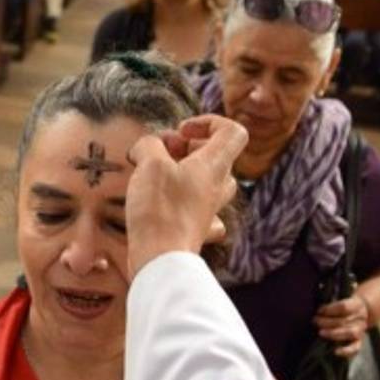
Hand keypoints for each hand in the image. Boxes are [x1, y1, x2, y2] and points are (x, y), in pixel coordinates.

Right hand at [124, 115, 247, 279]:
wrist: (161, 257)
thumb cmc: (160, 208)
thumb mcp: (149, 162)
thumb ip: (149, 145)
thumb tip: (146, 146)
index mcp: (214, 165)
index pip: (233, 132)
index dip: (209, 122)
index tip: (182, 132)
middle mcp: (216, 187)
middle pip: (217, 157)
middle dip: (188, 148)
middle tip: (161, 153)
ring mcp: (208, 210)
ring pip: (209, 183)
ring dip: (184, 173)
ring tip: (157, 176)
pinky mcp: (195, 230)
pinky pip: (199, 211)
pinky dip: (183, 202)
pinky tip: (164, 204)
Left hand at [315, 295, 369, 357]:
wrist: (362, 312)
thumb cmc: (344, 306)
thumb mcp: (340, 299)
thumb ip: (330, 305)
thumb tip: (316, 311)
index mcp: (356, 305)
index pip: (344, 307)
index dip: (329, 309)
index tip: (319, 310)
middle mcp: (360, 318)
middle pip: (345, 321)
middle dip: (327, 322)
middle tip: (315, 321)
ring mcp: (360, 331)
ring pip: (350, 333)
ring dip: (333, 333)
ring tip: (320, 332)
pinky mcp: (358, 342)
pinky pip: (355, 348)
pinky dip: (346, 351)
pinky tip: (336, 352)